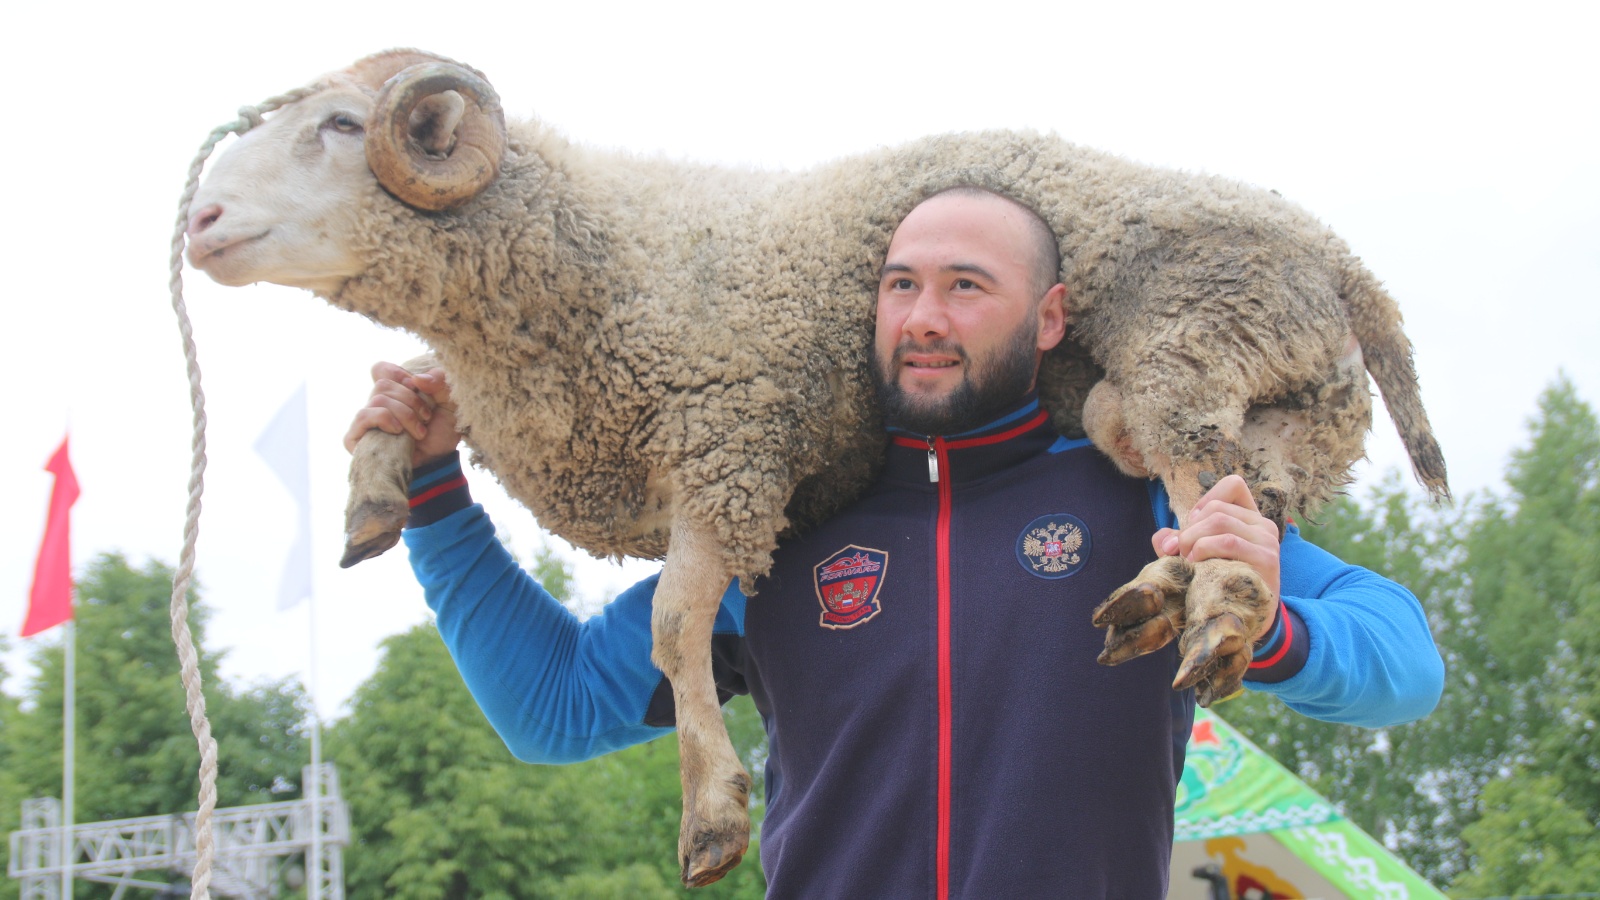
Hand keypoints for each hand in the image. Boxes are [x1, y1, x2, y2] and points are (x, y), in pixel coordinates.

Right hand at [344, 361, 459, 467]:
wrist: (440, 461)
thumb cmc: (442, 430)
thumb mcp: (450, 400)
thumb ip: (440, 381)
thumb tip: (415, 378)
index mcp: (394, 391)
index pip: (381, 370)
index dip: (399, 374)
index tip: (417, 387)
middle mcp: (377, 404)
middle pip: (383, 384)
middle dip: (410, 400)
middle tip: (426, 417)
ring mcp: (366, 421)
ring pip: (377, 399)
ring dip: (403, 414)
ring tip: (419, 431)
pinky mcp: (356, 438)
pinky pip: (362, 417)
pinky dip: (383, 418)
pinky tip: (398, 431)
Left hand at [1152, 474, 1280, 640]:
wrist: (1244, 620)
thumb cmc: (1217, 584)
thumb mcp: (1197, 558)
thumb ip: (1178, 542)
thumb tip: (1164, 539)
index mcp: (1250, 519)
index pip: (1233, 485)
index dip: (1206, 500)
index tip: (1192, 525)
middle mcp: (1263, 526)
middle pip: (1216, 508)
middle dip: (1189, 530)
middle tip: (1179, 553)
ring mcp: (1268, 542)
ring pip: (1220, 521)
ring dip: (1192, 540)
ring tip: (1187, 562)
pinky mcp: (1267, 560)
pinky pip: (1228, 542)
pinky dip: (1204, 550)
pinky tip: (1196, 567)